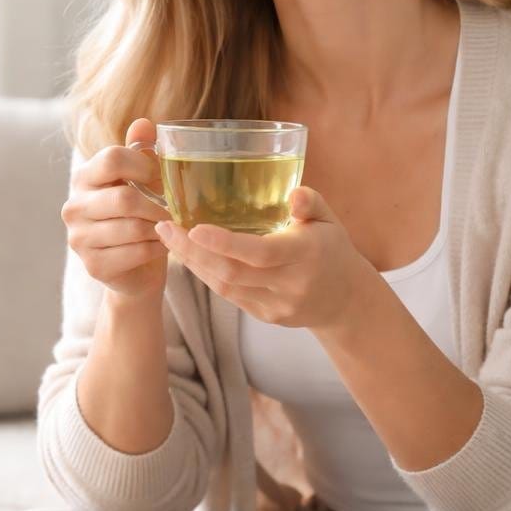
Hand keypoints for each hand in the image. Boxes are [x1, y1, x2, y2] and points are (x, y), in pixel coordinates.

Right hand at [61, 117, 171, 300]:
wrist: (135, 269)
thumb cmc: (140, 217)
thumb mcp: (141, 182)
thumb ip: (141, 152)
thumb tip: (144, 123)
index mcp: (84, 178)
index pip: (112, 159)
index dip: (144, 166)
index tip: (161, 178)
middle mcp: (73, 206)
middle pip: (125, 198)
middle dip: (158, 205)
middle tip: (177, 210)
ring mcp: (79, 238)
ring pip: (133, 228)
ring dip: (160, 229)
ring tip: (172, 227)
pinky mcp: (93, 265)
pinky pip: (135, 253)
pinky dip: (157, 249)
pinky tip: (163, 245)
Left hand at [155, 185, 367, 330]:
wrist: (346, 300)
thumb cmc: (331, 248)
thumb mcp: (328, 220)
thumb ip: (310, 203)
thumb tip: (294, 192)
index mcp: (306, 255)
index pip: (260, 253)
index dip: (224, 243)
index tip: (193, 228)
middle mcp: (290, 284)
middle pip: (232, 272)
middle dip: (192, 251)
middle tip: (163, 226)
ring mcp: (277, 305)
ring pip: (225, 287)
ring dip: (193, 263)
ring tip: (169, 238)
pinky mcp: (266, 317)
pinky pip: (229, 296)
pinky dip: (206, 274)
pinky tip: (190, 256)